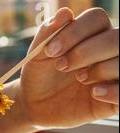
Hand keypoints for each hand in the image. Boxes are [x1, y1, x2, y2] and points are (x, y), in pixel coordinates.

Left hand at [20, 7, 118, 128]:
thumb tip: (64, 13)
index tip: (50, 51)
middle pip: (116, 38)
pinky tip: (95, 93)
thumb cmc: (39, 75)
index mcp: (91, 34)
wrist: (36, 104)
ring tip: (80, 79)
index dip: (75, 32)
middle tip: (61, 66)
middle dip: (86, 52)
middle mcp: (108, 50)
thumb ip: (47, 34)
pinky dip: (114, 91)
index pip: (97, 18)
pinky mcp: (116, 96)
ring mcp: (114, 72)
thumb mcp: (37, 56)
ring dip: (101, 69)